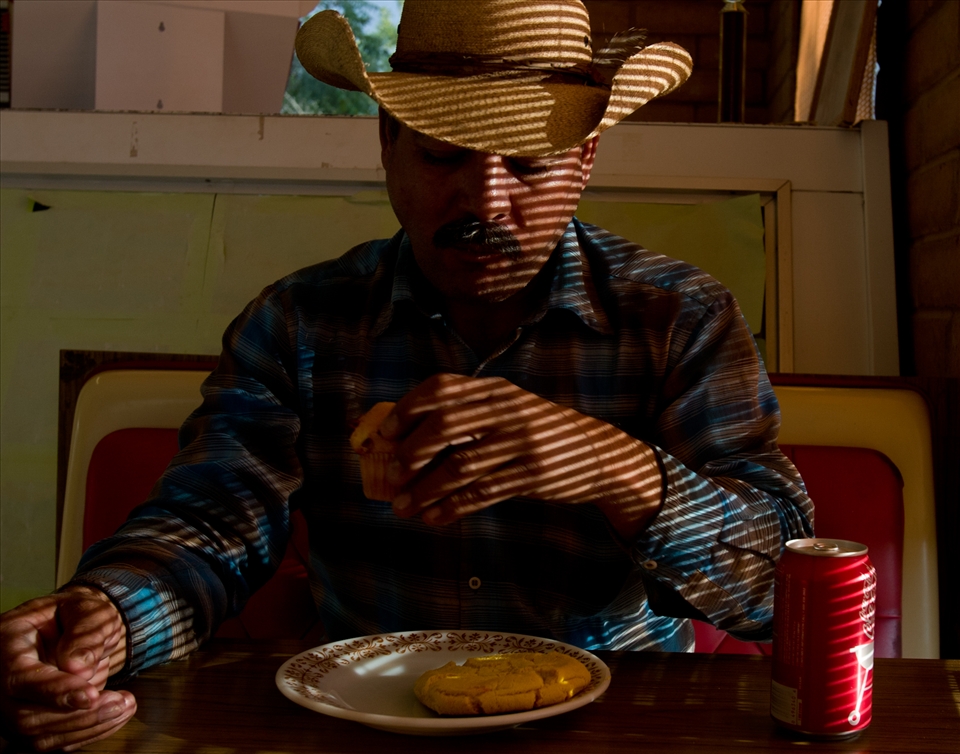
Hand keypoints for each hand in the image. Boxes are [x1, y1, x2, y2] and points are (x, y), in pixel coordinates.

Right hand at [1, 587, 135, 751]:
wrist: (68, 628)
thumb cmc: (73, 616)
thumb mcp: (82, 607)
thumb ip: (83, 631)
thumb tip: (79, 666)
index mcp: (6, 645)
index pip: (20, 678)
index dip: (55, 691)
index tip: (90, 695)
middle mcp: (1, 682)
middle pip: (27, 716)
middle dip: (78, 715)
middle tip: (119, 702)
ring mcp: (11, 708)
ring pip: (41, 736)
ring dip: (87, 727)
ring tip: (125, 706)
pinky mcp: (30, 724)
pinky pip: (55, 741)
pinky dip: (88, 733)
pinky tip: (116, 715)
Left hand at [381, 373, 662, 532]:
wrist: (601, 454)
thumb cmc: (540, 433)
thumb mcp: (510, 410)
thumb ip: (470, 414)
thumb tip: (407, 438)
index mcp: (496, 390)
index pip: (441, 388)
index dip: (407, 409)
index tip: (385, 434)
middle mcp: (509, 410)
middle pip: (445, 425)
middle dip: (411, 452)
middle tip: (392, 475)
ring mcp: (523, 442)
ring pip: (460, 465)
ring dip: (425, 489)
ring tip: (403, 508)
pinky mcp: (533, 475)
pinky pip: (483, 492)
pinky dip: (452, 507)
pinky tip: (434, 517)